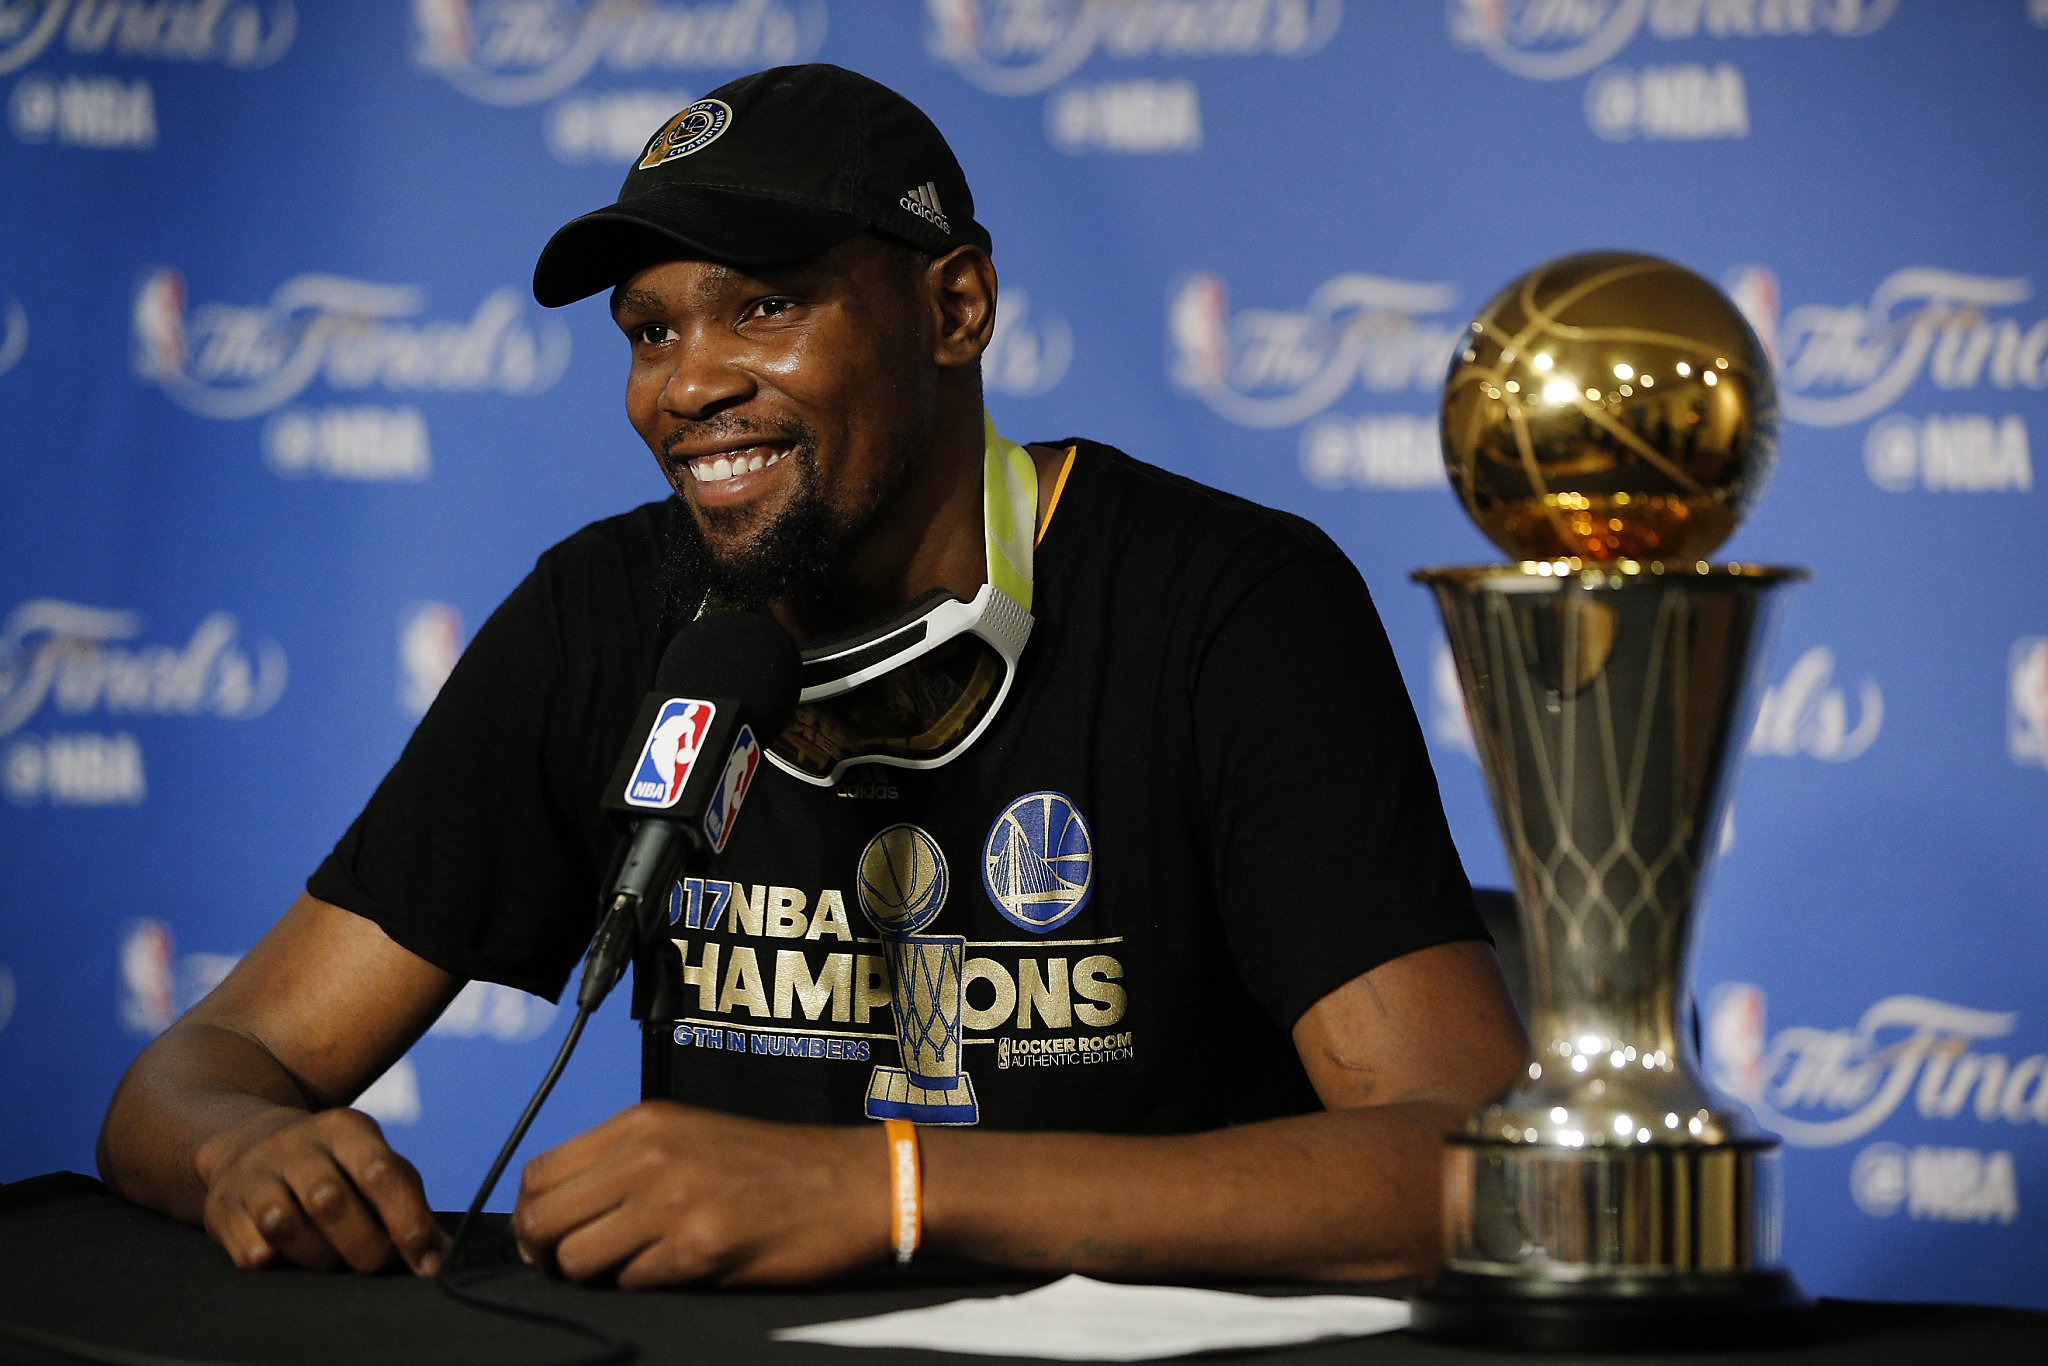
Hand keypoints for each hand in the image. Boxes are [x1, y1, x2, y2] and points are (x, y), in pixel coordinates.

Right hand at [193, 1106, 447, 1275]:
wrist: (247, 1142)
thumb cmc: (334, 1166)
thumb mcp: (372, 1163)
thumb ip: (409, 1204)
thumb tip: (440, 1258)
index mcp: (344, 1128)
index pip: (380, 1172)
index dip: (408, 1221)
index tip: (427, 1262)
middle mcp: (295, 1144)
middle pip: (330, 1201)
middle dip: (363, 1246)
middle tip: (376, 1263)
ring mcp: (253, 1174)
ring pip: (285, 1226)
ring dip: (319, 1257)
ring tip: (333, 1259)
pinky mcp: (222, 1208)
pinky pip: (251, 1251)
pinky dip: (277, 1263)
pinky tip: (290, 1256)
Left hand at [513, 1101, 888, 1286]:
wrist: (850, 1182)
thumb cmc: (772, 1165)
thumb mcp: (689, 1134)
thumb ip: (625, 1159)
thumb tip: (556, 1208)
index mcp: (642, 1122)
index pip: (540, 1172)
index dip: (530, 1214)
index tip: (546, 1236)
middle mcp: (648, 1155)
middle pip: (542, 1218)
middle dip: (545, 1253)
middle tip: (570, 1266)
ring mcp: (671, 1201)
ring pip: (577, 1259)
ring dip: (596, 1275)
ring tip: (634, 1265)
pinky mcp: (698, 1248)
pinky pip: (630, 1283)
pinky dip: (644, 1286)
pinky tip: (680, 1268)